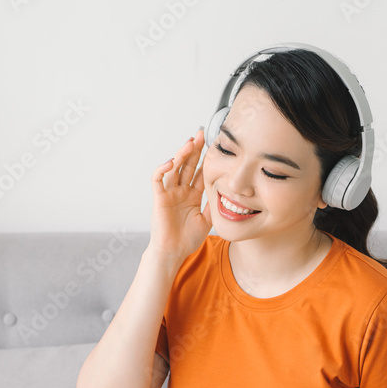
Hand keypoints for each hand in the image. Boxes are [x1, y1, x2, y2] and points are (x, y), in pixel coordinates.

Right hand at [149, 130, 211, 259]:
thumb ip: (214, 205)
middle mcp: (180, 191)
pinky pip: (158, 179)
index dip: (205, 160)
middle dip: (194, 150)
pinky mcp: (159, 198)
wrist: (173, 253)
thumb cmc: (187, 240)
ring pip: (174, 168)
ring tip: (189, 143)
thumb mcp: (208, 220)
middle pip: (187, 165)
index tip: (213, 146)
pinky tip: (171, 162)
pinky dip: (162, 169)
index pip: (199, 172)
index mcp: (192, 196)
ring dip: (180, 155)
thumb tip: (228, 194)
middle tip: (201, 134)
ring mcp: (169, 193)